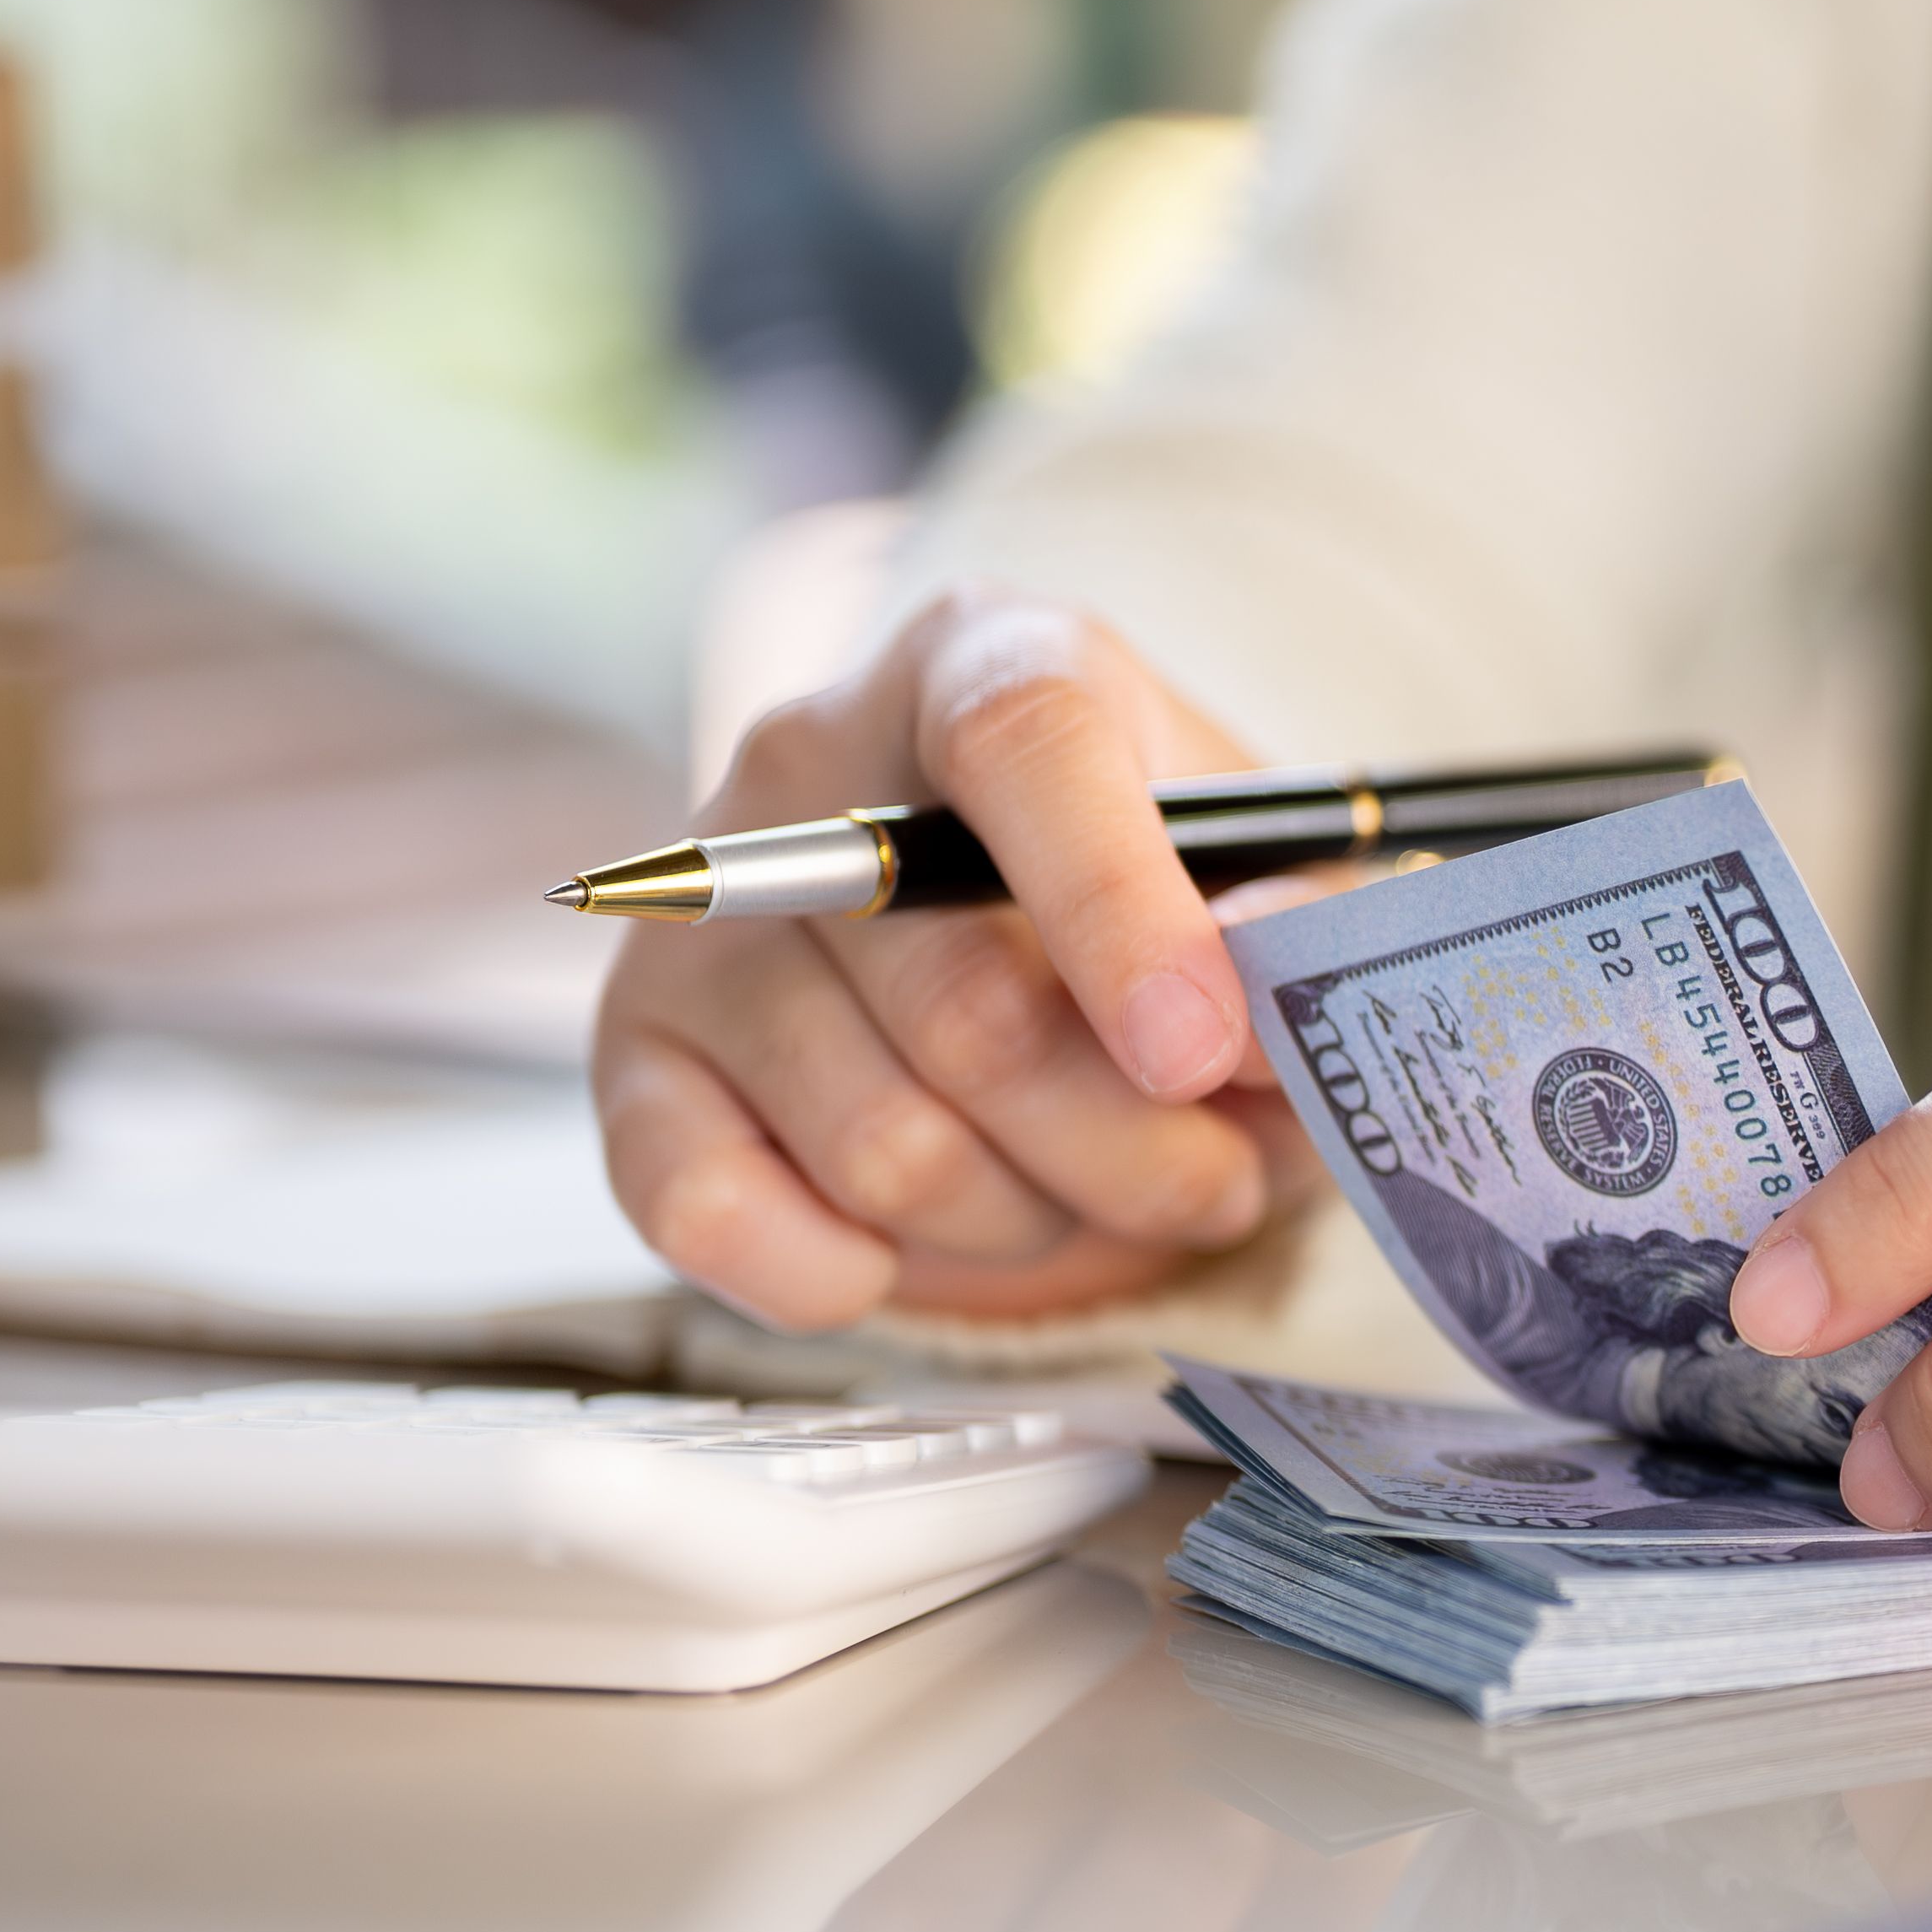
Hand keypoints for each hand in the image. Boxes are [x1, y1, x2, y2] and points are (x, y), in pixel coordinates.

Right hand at [595, 590, 1317, 1330]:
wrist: (1020, 926)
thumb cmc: (1160, 891)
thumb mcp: (1268, 873)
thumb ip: (1297, 928)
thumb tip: (1260, 1011)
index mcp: (980, 660)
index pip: (1025, 745)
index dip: (1120, 908)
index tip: (1206, 1050)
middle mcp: (811, 764)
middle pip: (969, 1005)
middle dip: (1134, 1142)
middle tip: (1225, 1176)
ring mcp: (705, 912)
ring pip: (884, 1141)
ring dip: (1035, 1216)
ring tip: (1105, 1186)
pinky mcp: (634, 1054)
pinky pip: (706, 1210)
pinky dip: (840, 1271)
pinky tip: (926, 1241)